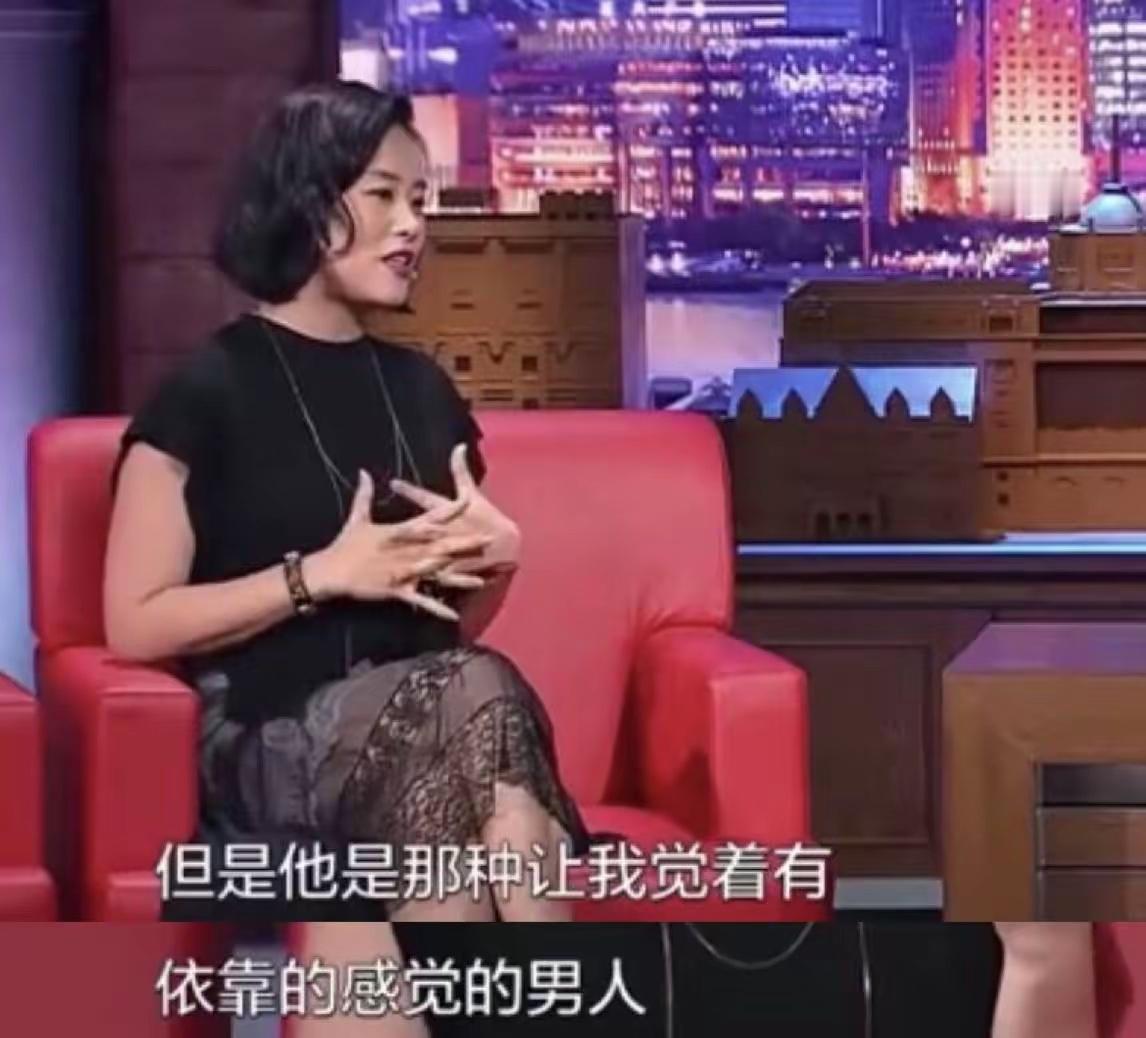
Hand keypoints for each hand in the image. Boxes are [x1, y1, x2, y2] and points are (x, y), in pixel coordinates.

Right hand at [304, 470, 491, 620]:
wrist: (331, 570)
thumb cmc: (345, 544)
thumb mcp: (356, 518)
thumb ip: (364, 494)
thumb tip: (363, 472)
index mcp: (399, 531)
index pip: (430, 518)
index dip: (450, 510)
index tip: (468, 502)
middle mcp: (406, 551)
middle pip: (442, 546)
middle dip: (466, 543)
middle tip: (489, 540)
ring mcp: (404, 571)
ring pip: (438, 574)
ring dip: (459, 577)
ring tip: (482, 579)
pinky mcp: (397, 590)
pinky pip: (421, 600)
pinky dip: (437, 608)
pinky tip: (453, 614)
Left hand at [390, 443, 520, 584]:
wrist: (506, 546)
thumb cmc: (486, 518)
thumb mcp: (472, 494)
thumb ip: (460, 471)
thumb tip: (458, 446)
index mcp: (449, 513)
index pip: (427, 499)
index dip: (410, 491)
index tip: (393, 483)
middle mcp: (445, 533)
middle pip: (420, 532)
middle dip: (401, 533)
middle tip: (380, 532)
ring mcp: (448, 553)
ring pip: (426, 558)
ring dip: (411, 562)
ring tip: (392, 565)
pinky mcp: (451, 570)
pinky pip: (436, 579)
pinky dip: (423, 584)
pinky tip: (403, 586)